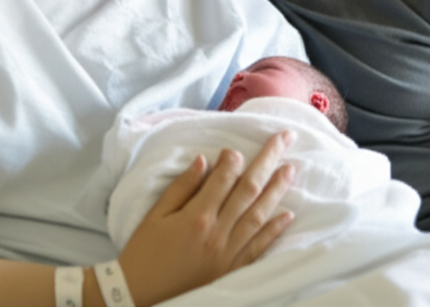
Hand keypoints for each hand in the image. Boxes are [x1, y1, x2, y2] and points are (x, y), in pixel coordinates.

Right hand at [117, 130, 296, 305]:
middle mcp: (217, 233)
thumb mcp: (155, 215)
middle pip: (248, 190)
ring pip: (258, 215)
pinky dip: (274, 231)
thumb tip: (203, 160)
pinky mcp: (231, 270)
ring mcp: (227, 253)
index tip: (235, 148)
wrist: (139, 296)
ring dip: (277, 190)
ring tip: (290, 169)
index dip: (233, 159)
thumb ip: (182, 187)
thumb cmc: (143, 253)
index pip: (224, 179)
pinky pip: (258, 247)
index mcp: (196, 217)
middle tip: (284, 138)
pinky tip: (287, 215)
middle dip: (268, 160)